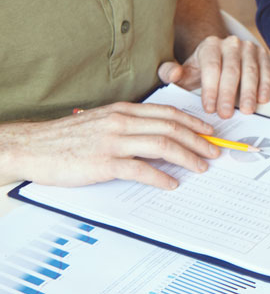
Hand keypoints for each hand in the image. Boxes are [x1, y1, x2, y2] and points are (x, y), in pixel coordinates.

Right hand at [3, 102, 220, 189]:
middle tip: (214, 151)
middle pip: (171, 128)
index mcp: (123, 111)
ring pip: (162, 145)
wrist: (32, 147)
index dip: (193, 122)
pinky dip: (160, 177)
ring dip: (187, 157)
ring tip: (201, 167)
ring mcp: (113, 142)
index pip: (168, 113)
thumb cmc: (66, 138)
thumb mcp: (101, 122)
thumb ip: (127, 125)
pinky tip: (171, 183)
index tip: (209, 131)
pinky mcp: (104, 163)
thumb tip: (155, 134)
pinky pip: (140, 169)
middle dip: (198, 140)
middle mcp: (121, 122)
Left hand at [158, 34, 269, 118]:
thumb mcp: (183, 73)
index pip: (211, 67)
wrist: (219, 58)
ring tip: (247, 110)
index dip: (211, 89)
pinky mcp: (262, 54)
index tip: (210, 109)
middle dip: (229, 94)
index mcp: (209, 45)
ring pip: (251, 70)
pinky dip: (266, 85)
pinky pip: (266, 70)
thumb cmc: (200, 71)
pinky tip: (262, 99)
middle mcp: (231, 43)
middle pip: (232, 70)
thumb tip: (174, 74)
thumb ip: (170, 73)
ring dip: (249, 92)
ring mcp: (248, 47)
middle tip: (226, 114)